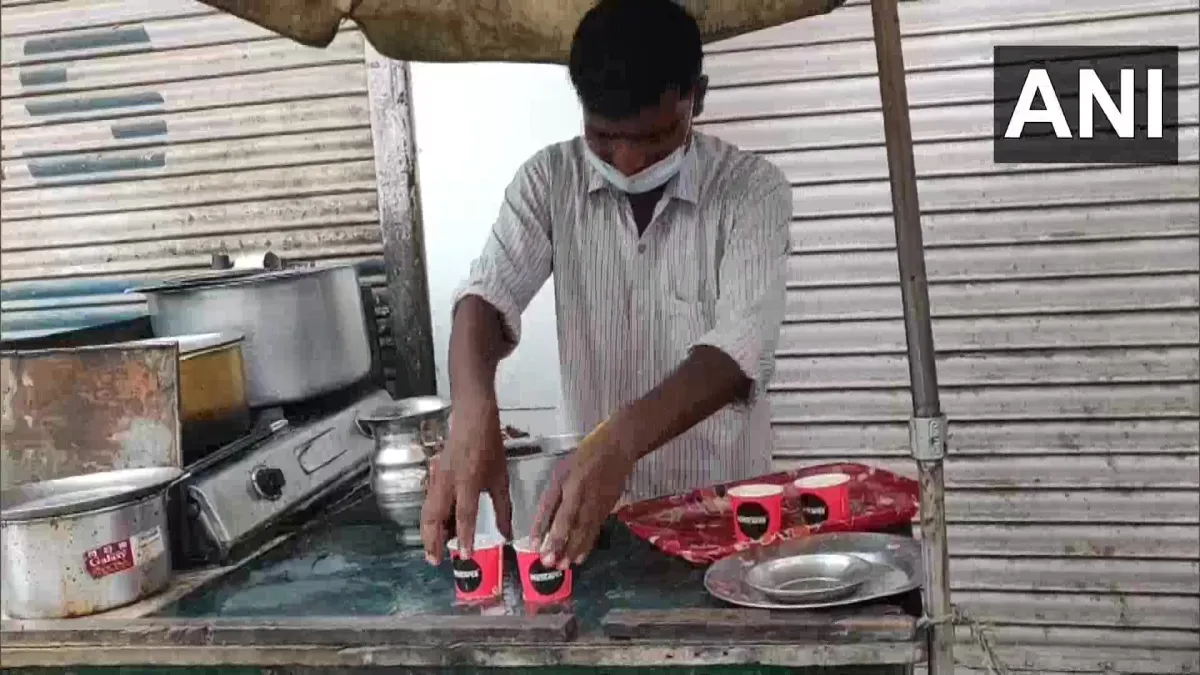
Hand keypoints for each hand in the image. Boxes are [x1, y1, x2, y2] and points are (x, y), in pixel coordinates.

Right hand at [420, 391, 512, 563]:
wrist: (472, 419)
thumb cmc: (489, 445)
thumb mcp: (501, 478)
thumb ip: (503, 508)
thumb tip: (507, 534)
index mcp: (469, 481)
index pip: (465, 515)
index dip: (464, 537)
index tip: (465, 555)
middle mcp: (449, 482)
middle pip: (434, 518)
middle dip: (433, 542)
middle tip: (435, 561)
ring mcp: (438, 478)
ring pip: (428, 512)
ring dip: (429, 533)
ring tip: (434, 550)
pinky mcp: (434, 477)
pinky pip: (429, 503)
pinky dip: (431, 519)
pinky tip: (438, 528)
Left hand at [532, 422, 638, 568]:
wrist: (619, 447)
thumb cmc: (586, 454)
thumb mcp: (563, 469)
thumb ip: (554, 494)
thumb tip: (544, 521)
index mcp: (568, 481)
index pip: (551, 507)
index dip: (542, 527)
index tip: (534, 545)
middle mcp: (582, 494)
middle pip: (569, 523)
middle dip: (559, 544)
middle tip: (549, 563)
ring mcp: (597, 502)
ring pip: (584, 530)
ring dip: (573, 549)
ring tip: (564, 566)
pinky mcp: (607, 508)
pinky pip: (595, 530)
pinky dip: (587, 545)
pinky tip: (580, 557)